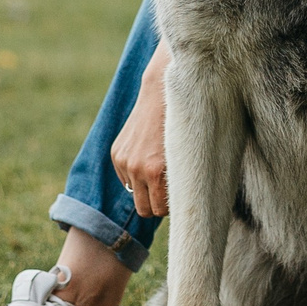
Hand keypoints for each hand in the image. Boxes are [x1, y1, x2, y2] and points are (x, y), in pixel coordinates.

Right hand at [112, 44, 170, 218]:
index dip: (171, 207)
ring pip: (134, 194)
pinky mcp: (116, 153)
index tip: (179, 198)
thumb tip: (185, 205)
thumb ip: (183, 182)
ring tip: (160, 170)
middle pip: (144, 209)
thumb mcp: (190, 156)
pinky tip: (148, 156)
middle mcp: (137, 168)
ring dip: (146, 188)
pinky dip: (136, 174)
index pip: (160, 211)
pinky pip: (126, 179)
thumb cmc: (187, 126)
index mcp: (156, 172)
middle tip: (169, 192)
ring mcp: (124, 160)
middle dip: (156, 204)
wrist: (162, 94)